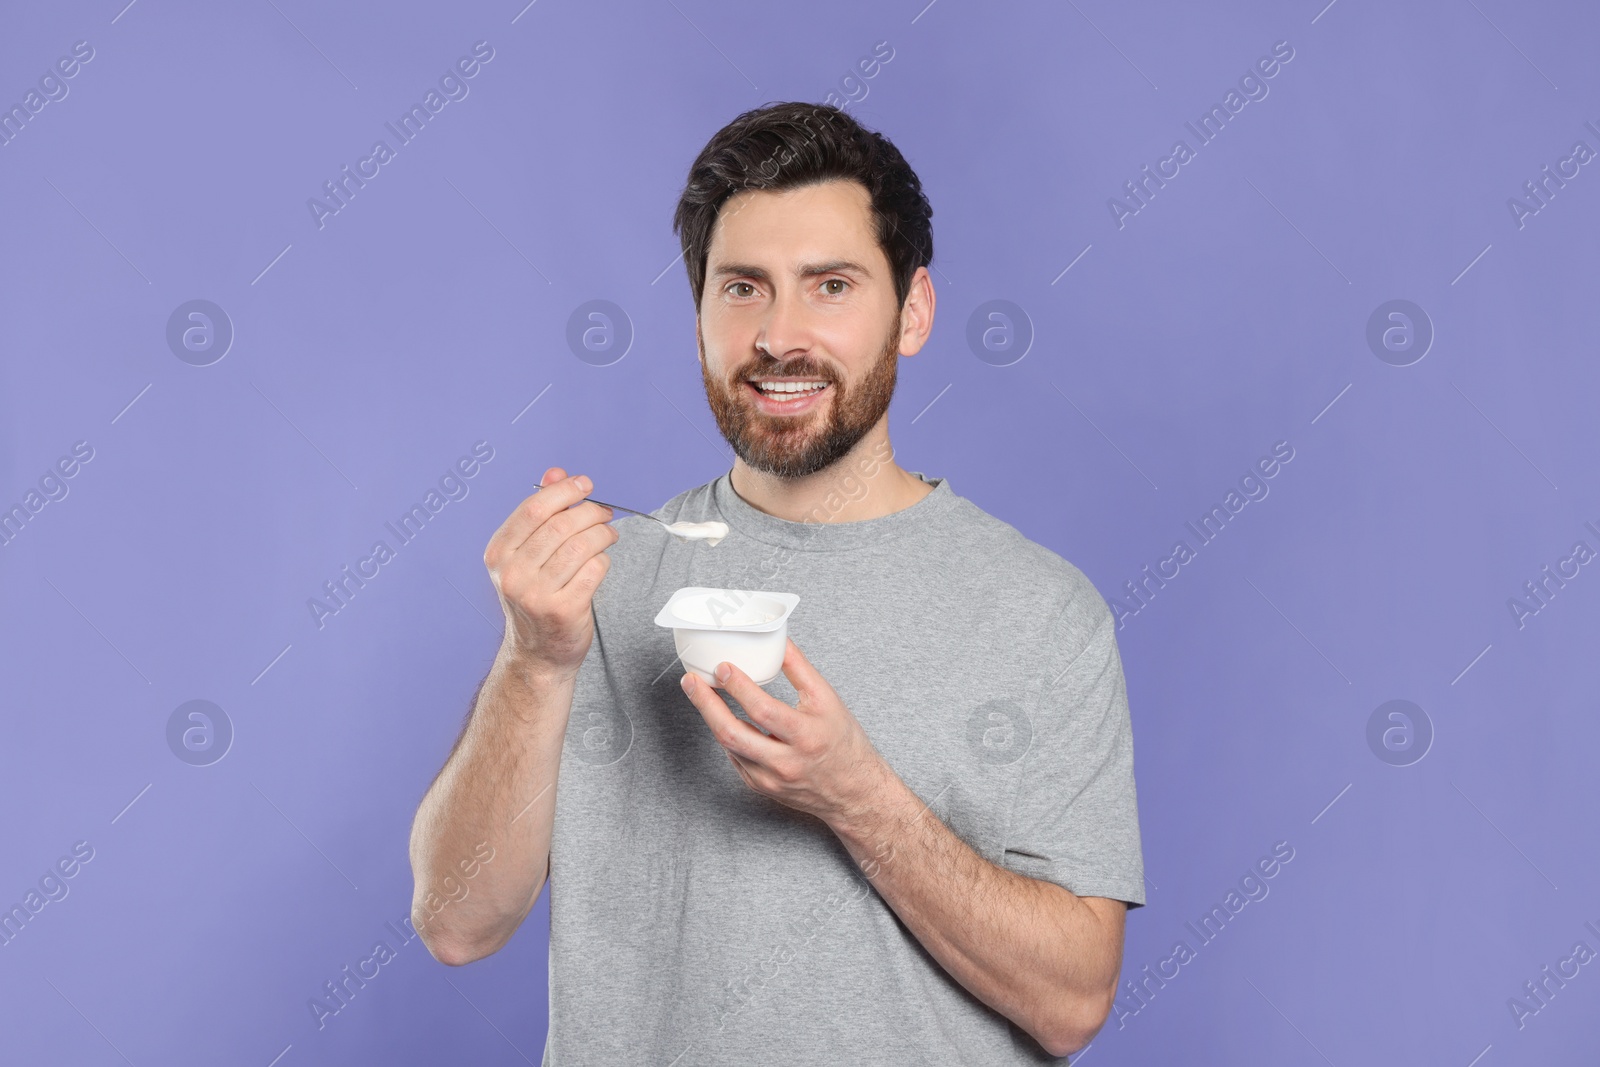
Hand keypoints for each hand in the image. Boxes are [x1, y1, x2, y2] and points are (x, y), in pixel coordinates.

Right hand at [483, 466, 616, 677]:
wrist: (537, 653)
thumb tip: (556, 473)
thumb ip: (540, 512)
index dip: (564, 491)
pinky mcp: (563, 610)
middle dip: (591, 512)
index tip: (585, 485)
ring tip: (608, 535)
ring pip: (583, 545)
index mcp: (499, 554)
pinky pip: (595, 569)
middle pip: (561, 525)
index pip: (533, 509)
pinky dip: (604, 561)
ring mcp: (537, 594)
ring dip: (603, 535)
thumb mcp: (527, 554)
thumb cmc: (535, 597)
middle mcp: (513, 574)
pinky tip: (600, 563)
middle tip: (604, 513)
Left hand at [679, 638, 888, 826]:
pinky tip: (724, 718)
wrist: (853, 791)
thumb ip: (800, 669)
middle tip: (691, 681)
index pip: (764, 711)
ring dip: (711, 717)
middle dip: (707, 704)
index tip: (723, 667)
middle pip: (734, 734)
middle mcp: (786, 762)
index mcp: (806, 736)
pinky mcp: (761, 787)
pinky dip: (727, 736)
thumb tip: (778, 640)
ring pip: (729, 746)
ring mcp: (770, 779)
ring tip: (700, 693)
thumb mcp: (828, 700)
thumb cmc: (843, 743)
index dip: (739, 687)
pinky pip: (735, 758)